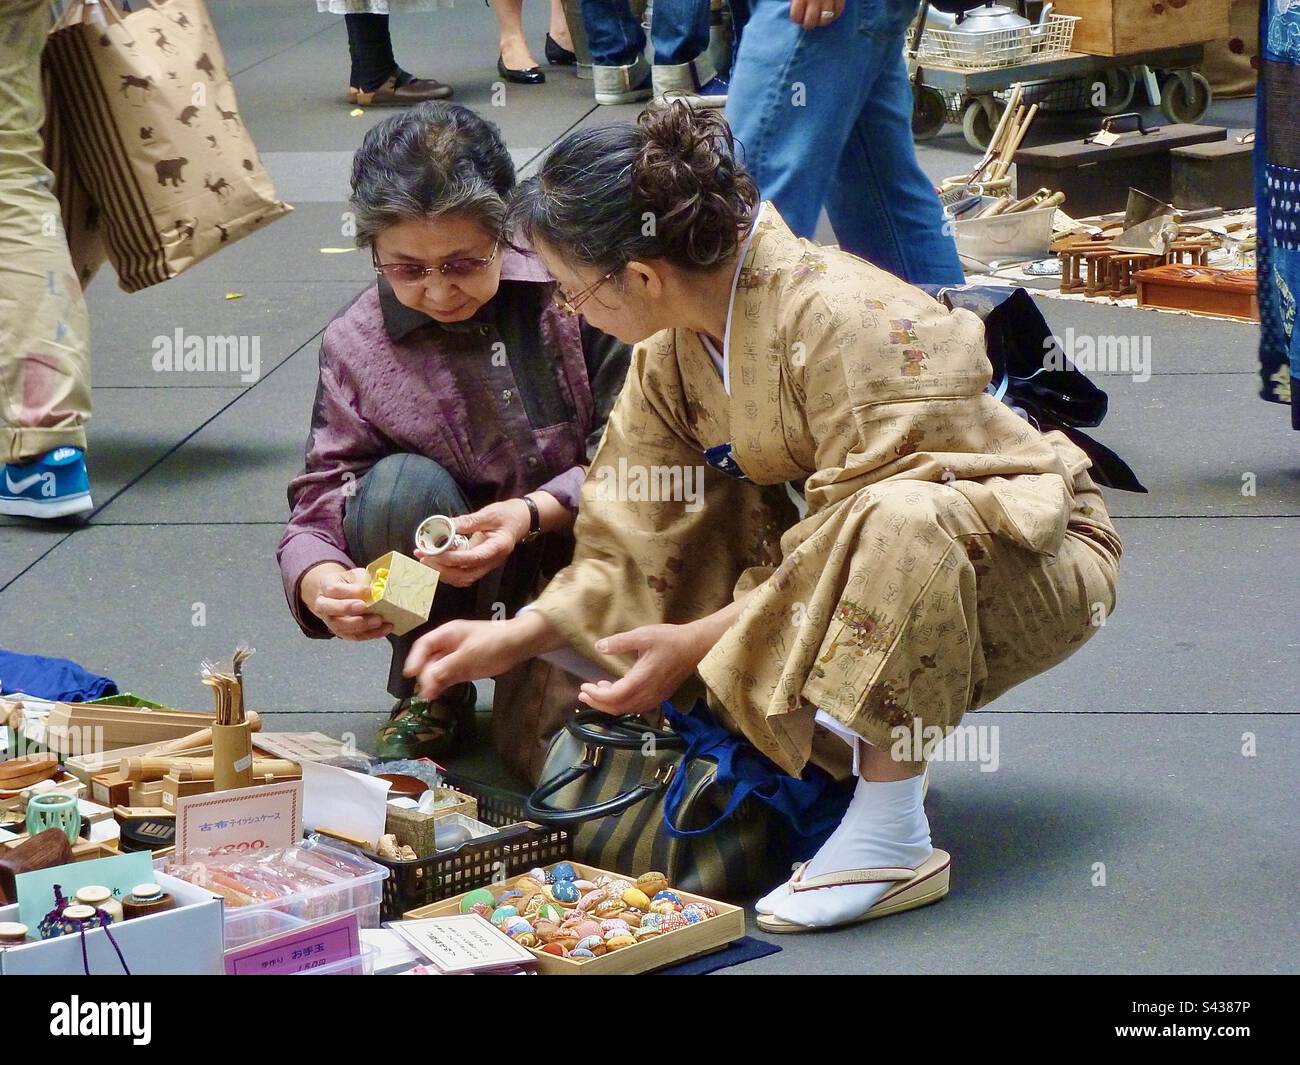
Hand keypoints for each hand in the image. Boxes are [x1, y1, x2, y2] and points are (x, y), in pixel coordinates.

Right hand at [302, 563, 392, 640]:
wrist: (338, 595)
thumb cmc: (348, 584)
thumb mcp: (354, 576)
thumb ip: (363, 581)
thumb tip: (378, 588)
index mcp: (326, 586)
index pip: (335, 589)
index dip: (353, 591)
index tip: (370, 591)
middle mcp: (324, 605)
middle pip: (332, 609)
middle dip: (349, 609)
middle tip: (366, 607)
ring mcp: (331, 621)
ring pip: (342, 626)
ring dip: (362, 625)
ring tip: (379, 620)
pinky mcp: (342, 632)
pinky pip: (355, 636)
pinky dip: (371, 634)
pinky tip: (384, 628)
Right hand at [404, 618, 527, 699]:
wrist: (520, 644)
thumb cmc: (493, 645)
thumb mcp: (467, 657)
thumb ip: (445, 669)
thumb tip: (425, 683)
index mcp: (447, 634)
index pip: (423, 645)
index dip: (414, 659)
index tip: (409, 675)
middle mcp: (449, 644)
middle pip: (429, 658)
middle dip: (424, 674)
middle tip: (423, 691)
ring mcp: (458, 655)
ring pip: (438, 669)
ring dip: (432, 681)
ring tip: (428, 697)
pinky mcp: (466, 666)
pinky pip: (449, 675)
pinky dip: (443, 683)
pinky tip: (438, 694)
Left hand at [416, 499, 530, 587]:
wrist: (522, 520)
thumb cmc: (508, 515)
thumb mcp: (489, 514)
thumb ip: (468, 521)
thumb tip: (445, 525)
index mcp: (497, 548)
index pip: (472, 558)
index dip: (451, 558)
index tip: (433, 552)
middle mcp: (492, 562)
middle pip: (465, 575)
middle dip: (442, 569)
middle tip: (423, 557)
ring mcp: (487, 565)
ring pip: (463, 579)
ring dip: (442, 573)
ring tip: (425, 560)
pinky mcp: (481, 564)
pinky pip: (463, 574)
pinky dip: (448, 572)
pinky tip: (435, 562)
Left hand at [578, 623, 711, 715]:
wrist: (696, 646)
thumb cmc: (670, 639)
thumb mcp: (642, 635)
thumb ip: (619, 642)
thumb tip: (599, 647)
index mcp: (641, 680)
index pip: (613, 697)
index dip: (596, 695)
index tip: (584, 687)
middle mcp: (648, 693)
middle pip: (618, 707)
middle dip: (598, 703)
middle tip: (584, 694)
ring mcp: (655, 697)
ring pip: (627, 708)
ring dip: (609, 703)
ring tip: (598, 690)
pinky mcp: (660, 696)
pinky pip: (636, 706)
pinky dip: (622, 702)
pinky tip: (618, 689)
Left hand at [790, 0, 843, 29]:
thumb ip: (797, 1)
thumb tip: (798, 15)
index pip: (796, 16)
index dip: (797, 19)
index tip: (800, 17)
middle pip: (810, 23)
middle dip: (810, 24)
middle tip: (811, 20)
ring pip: (825, 21)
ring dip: (823, 21)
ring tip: (822, 16)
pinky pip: (838, 13)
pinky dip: (834, 15)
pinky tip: (831, 11)